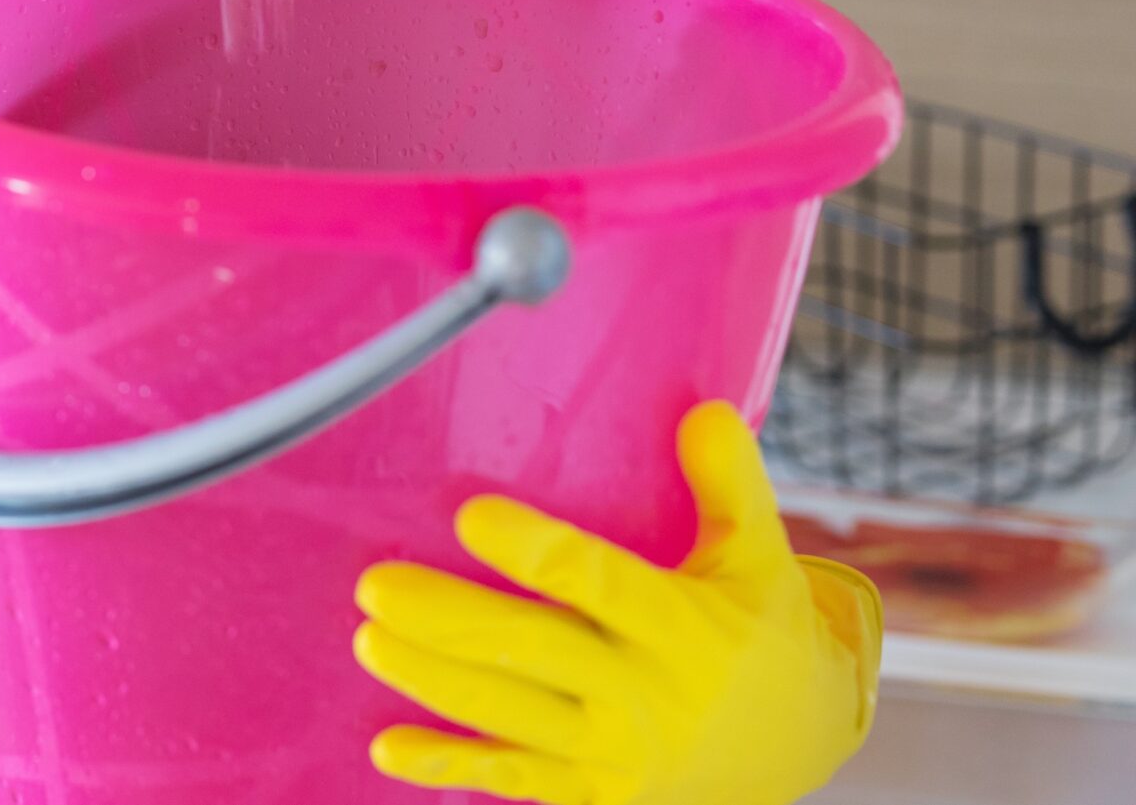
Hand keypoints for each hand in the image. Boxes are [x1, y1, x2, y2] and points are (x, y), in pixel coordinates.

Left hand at [353, 402, 882, 804]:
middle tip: (375, 585)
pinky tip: (384, 746)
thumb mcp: (762, 557)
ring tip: (368, 641)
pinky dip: (449, 765)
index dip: (534, 551)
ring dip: (434, 682)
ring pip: (509, 716)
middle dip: (448, 621)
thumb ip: (729, 483)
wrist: (805, 748)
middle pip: (532, 650)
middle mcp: (647, 693)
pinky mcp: (596, 794)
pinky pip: (513, 779)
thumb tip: (700, 409)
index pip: (597, 581)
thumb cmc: (769, 632)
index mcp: (684, 625)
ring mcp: (617, 753)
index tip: (469, 516)